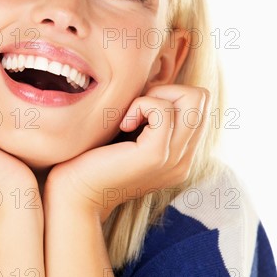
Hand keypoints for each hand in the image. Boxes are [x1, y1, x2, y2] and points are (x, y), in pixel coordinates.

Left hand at [46, 84, 208, 221]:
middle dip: (166, 89)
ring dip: (154, 96)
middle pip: (202, 97)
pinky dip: (141, 105)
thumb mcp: (129, 134)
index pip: (200, 104)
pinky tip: (123, 124)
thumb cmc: (91, 159)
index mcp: (180, 154)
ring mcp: (174, 159)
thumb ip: (149, 117)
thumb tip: (154, 83)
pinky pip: (164, 110)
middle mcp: (184, 159)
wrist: (74, 194)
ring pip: (192, 99)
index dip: (169, 93)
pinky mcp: (156, 156)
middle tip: (135, 109)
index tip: (139, 108)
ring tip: (129, 118)